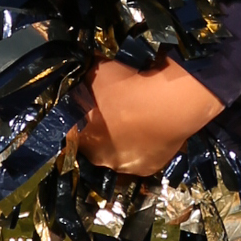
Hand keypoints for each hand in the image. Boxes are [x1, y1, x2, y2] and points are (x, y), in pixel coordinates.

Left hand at [76, 57, 223, 175]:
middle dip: (102, 129)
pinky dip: (145, 145)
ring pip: (120, 152)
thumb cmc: (127, 86)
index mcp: (81, 135)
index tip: (89, 105)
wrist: (168, 103)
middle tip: (115, 111)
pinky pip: (143, 156)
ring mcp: (125, 166)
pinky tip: (151, 129)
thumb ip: (86, 81)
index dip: (80, 116)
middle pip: (95, 143)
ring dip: (124, 139)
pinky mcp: (148, 168)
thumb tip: (84, 79)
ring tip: (136, 120)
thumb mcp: (97, 72)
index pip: (71, 129)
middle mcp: (99, 158)